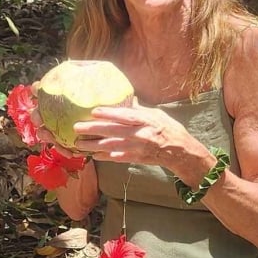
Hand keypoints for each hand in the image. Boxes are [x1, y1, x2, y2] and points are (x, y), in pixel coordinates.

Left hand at [71, 104, 208, 179]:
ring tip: (79, 144)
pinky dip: (104, 156)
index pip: (124, 116)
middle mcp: (140, 134)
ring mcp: (137, 148)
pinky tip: (93, 155)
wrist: (180, 151)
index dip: (109, 114)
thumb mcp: (156, 114)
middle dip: (93, 130)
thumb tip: (126, 99)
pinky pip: (117, 157)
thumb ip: (139, 108)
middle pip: (113, 131)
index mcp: (145, 120)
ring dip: (93, 145)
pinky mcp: (136, 158)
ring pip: (111, 146)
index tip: (93, 111)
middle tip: (76, 128)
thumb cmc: (168, 129)